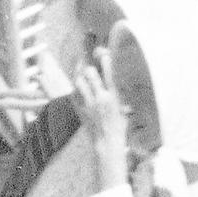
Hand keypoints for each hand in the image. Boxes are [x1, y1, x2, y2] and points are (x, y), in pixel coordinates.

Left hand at [73, 54, 129, 178]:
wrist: (107, 144)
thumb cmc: (119, 127)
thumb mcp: (124, 108)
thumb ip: (119, 94)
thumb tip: (115, 80)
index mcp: (114, 96)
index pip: (108, 71)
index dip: (103, 58)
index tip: (101, 52)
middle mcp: (100, 98)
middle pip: (89, 73)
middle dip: (88, 63)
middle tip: (87, 57)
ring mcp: (88, 104)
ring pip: (79, 81)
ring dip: (79, 73)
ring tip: (80, 68)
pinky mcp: (79, 110)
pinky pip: (73, 93)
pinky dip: (75, 86)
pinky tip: (78, 84)